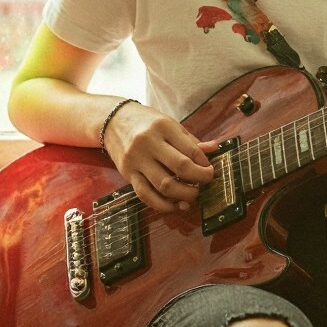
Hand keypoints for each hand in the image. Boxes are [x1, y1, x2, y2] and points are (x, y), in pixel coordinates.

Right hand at [102, 101, 217, 212]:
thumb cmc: (146, 122)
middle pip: (180, 167)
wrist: (112, 121)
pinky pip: (145, 195)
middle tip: (206, 182)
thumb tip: (214, 149)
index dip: (204, 163)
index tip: (210, 169)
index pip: (191, 149)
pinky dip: (163, 205)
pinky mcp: (127, 174)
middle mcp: (148, 143)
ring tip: (193, 194)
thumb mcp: (170, 124)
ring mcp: (136, 160)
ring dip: (184, 194)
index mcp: (163, 127)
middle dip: (199, 179)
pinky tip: (175, 205)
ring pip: (164, 185)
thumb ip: (190, 140)